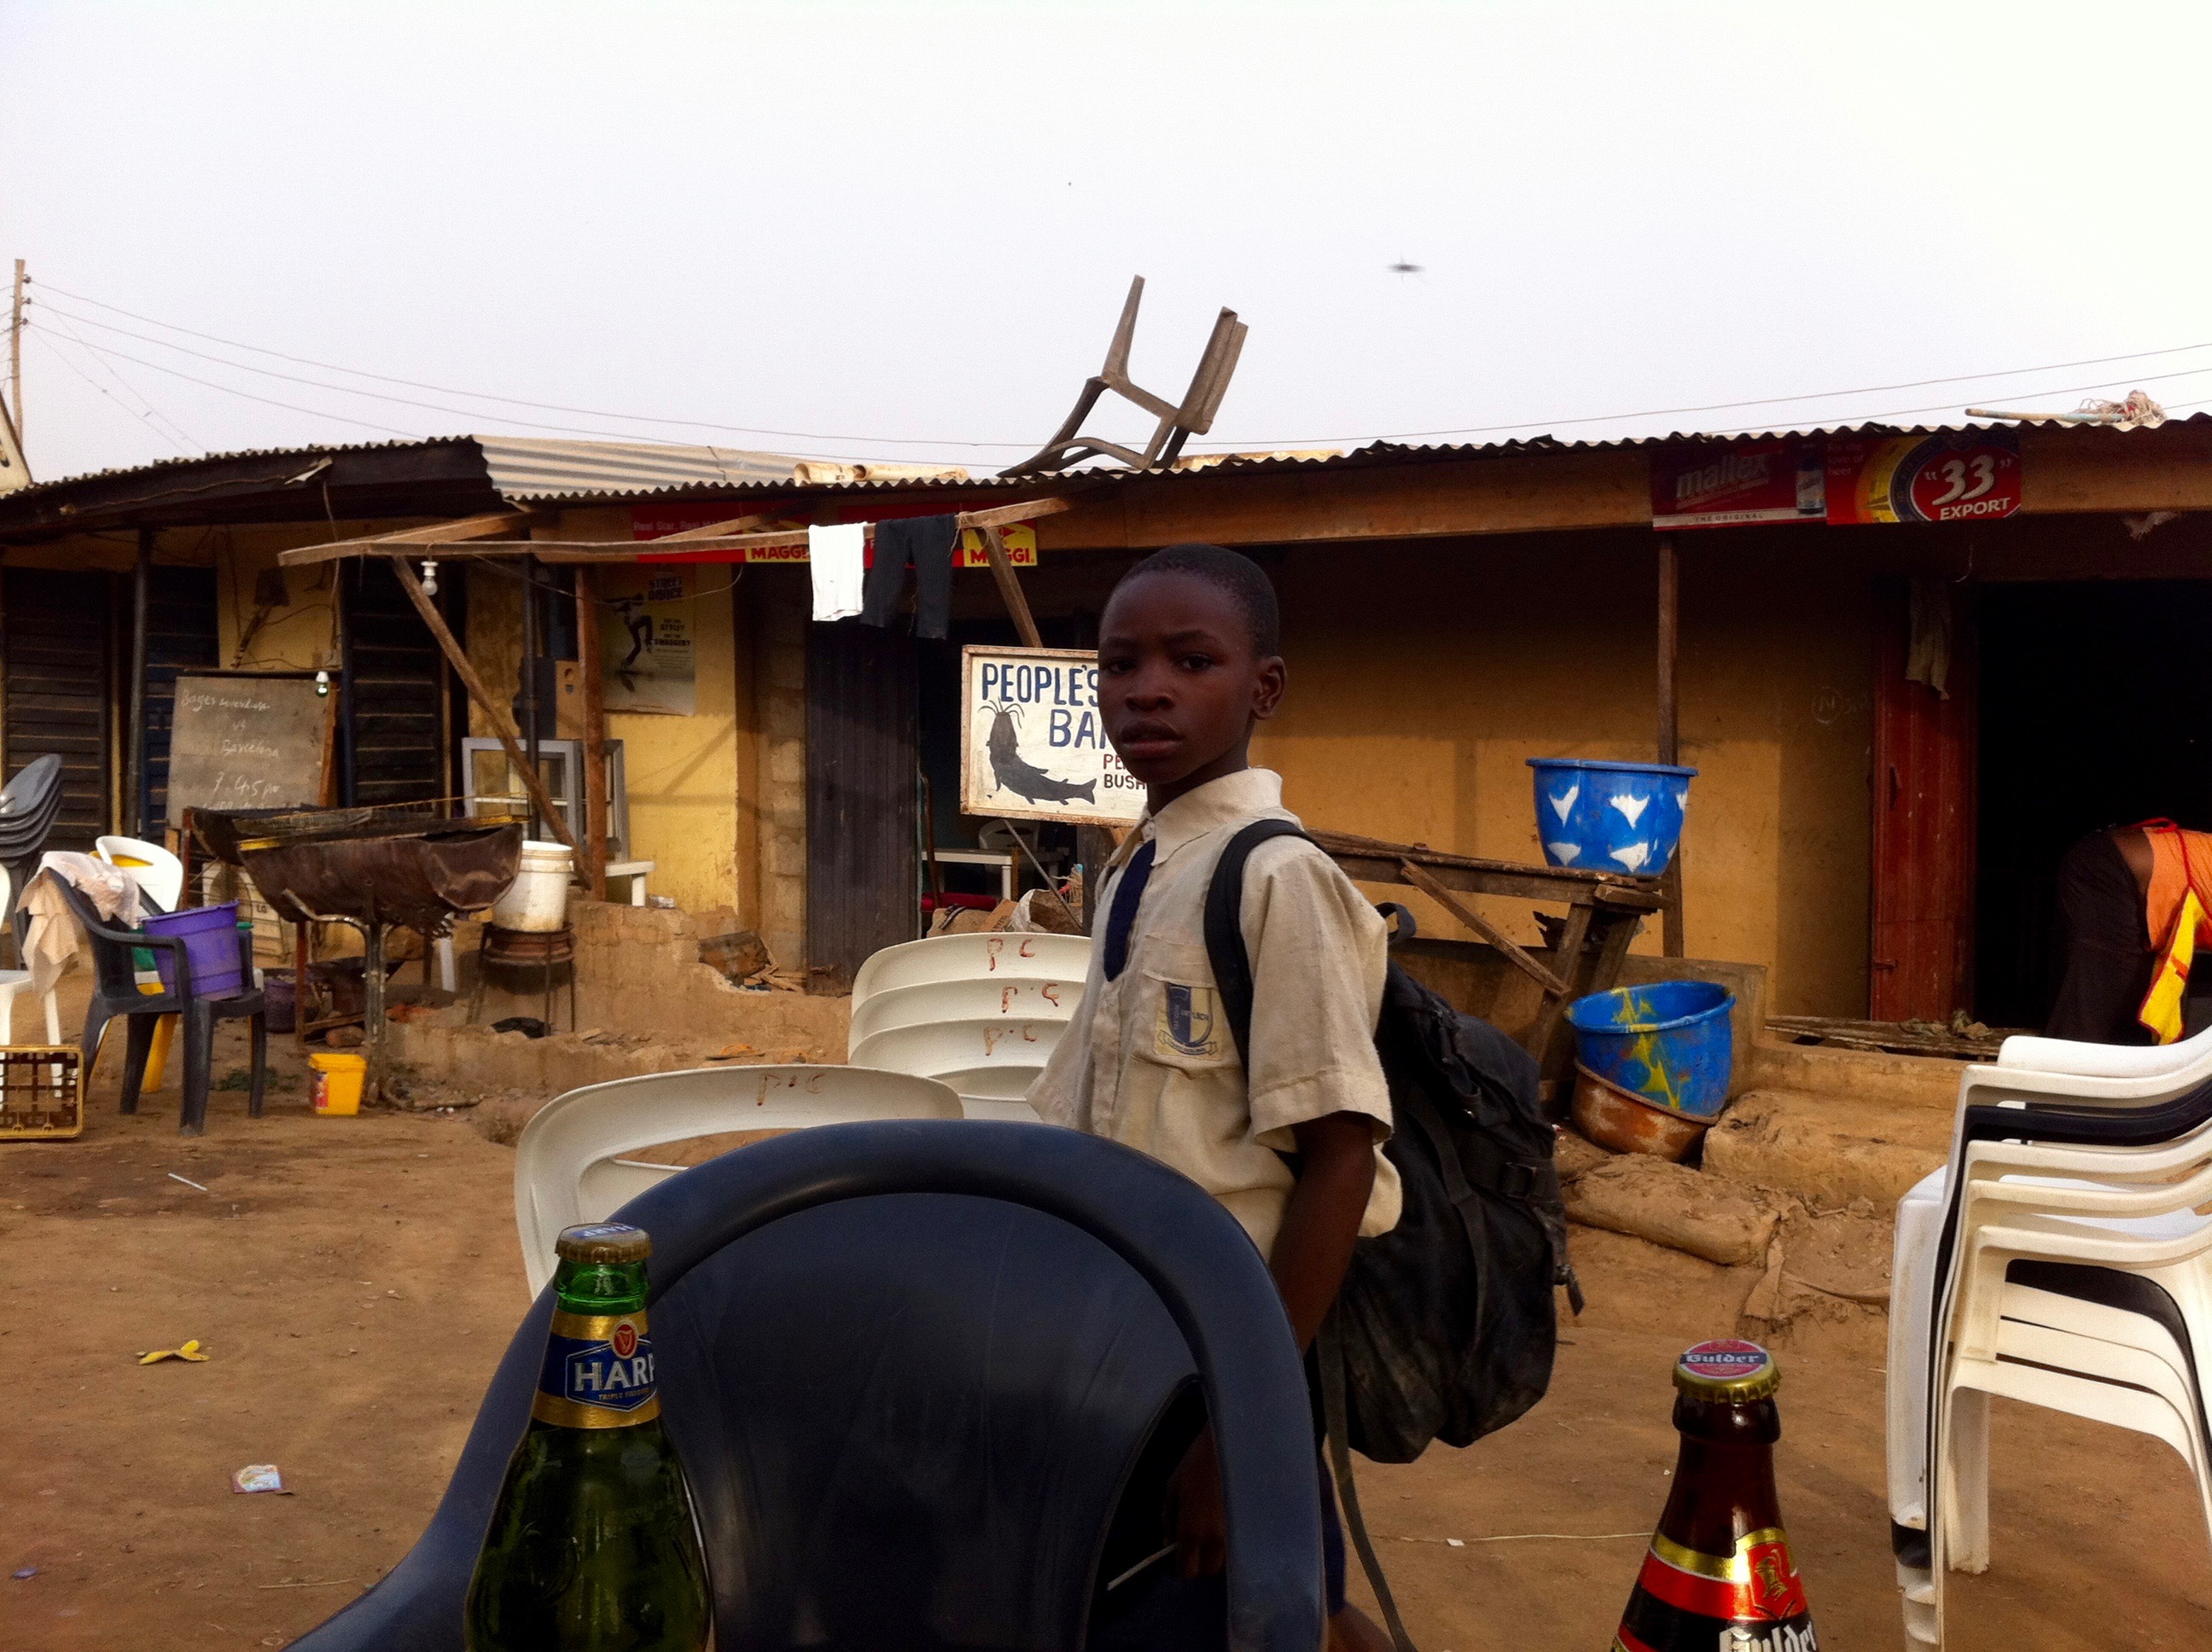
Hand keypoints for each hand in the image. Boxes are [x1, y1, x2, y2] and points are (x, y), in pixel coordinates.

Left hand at [1165, 1425, 1225, 1577]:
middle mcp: (1216, 1540)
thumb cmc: (1196, 1465)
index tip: (1178, 1552)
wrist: (1230, 1447)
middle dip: (1200, 1561)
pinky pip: (1237, 1547)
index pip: (1187, 1571)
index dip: (1180, 1564)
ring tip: (1211, 1531)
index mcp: (1193, 1532)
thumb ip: (1169, 1520)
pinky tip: (1225, 1525)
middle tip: (1195, 1541)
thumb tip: (1169, 1541)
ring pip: (1226, 1561)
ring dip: (1216, 1553)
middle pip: (1208, 1571)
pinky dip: (1230, 1544)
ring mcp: (1236, 1535)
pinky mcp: (1249, 1528)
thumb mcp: (1172, 1489)